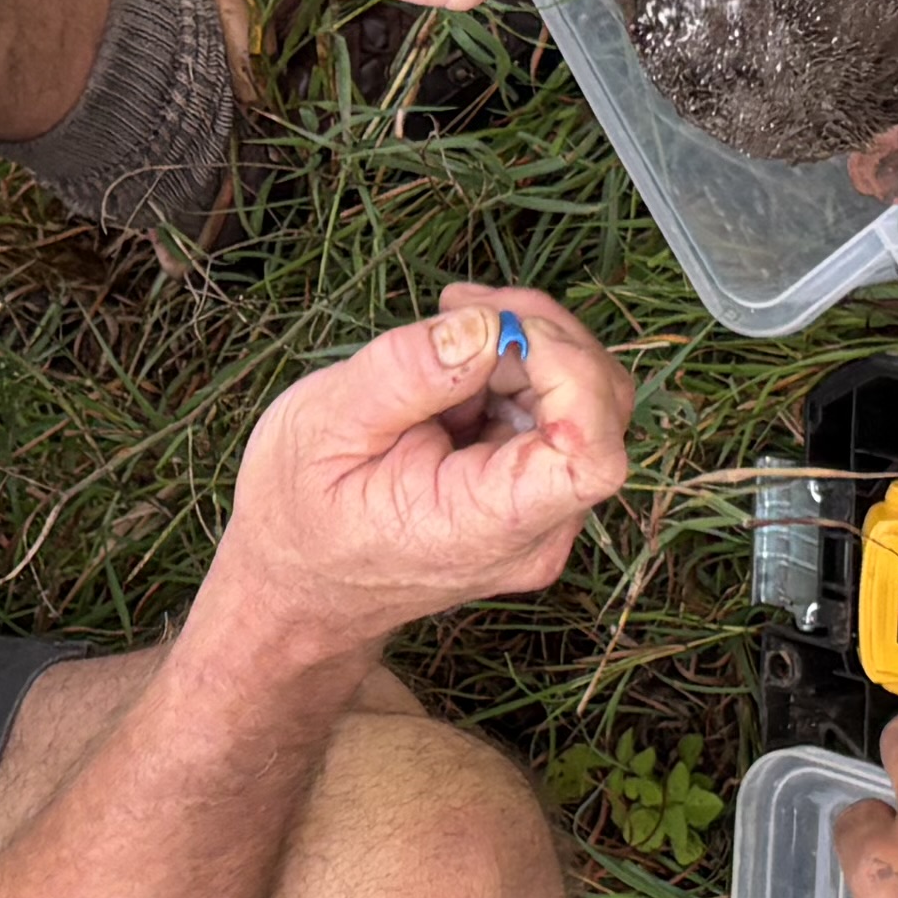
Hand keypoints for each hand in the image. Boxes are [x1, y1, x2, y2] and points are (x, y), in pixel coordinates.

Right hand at [202, 288, 634, 672]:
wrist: (296, 589)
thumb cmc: (298, 518)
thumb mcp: (323, 427)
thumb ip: (406, 374)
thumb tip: (486, 326)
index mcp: (485, 527)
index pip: (593, 458)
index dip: (572, 374)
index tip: (499, 331)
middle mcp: (535, 531)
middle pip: (601, 411)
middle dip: (542, 336)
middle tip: (458, 307)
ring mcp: (542, 516)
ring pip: (586, 403)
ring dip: (528, 345)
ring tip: (445, 329)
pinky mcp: (533, 494)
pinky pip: (556, 415)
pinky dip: (517, 369)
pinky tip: (455, 361)